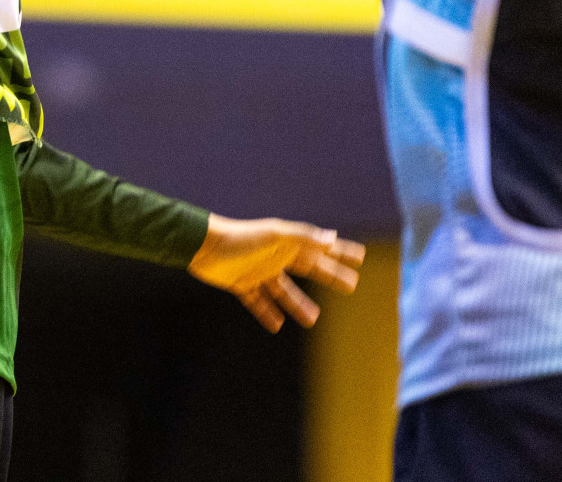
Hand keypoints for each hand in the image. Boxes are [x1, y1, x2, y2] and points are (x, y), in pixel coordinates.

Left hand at [188, 214, 364, 332]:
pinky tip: (276, 326)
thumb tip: (332, 238)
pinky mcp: (241, 284)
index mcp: (287, 243)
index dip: (340, 252)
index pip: (321, 249)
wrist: (201, 245)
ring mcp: (258, 271)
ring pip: (284, 291)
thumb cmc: (239, 237)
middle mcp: (276, 257)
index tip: (360, 258)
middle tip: (351, 286)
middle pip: (310, 269)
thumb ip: (303, 237)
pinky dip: (266, 313)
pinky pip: (257, 301)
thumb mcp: (274, 235)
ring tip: (313, 319)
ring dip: (298, 304)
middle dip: (330, 276)